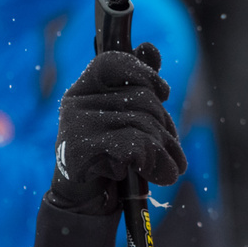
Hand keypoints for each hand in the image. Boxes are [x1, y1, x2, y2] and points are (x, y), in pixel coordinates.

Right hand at [46, 43, 186, 214]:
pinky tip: (142, 172)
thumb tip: (149, 47)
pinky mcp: (79, 152)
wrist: (89, 199)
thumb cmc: (114, 152)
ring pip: (144, 126)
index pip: (114, 61)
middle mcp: (75, 102)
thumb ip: (140, 82)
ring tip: (168, 170)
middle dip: (166, 127)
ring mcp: (74, 126)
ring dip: (164, 152)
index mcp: (86, 87)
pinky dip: (150, 161)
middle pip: (143, 99)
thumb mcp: (129, 116)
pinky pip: (134, 146)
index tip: (164, 92)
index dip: (145, 72)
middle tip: (173, 151)